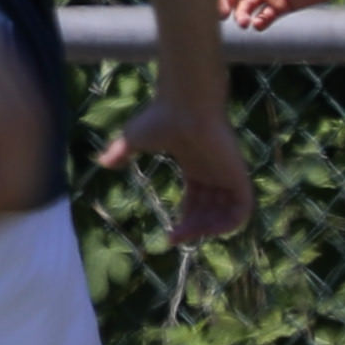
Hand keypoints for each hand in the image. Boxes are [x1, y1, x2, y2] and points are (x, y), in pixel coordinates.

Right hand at [98, 103, 256, 247]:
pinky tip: (208, 231)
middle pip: (210, 210)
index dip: (187, 219)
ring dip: (209, 230)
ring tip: (187, 235)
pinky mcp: (238, 176)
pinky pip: (243, 209)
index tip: (170, 234)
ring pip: (226, 213)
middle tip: (175, 238)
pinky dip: (230, 225)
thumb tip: (101, 161)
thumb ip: (120, 152)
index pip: (197, 199)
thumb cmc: (160, 118)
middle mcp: (213, 172)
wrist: (183, 105)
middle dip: (194, 228)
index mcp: (196, 164)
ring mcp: (227, 174)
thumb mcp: (133, 139)